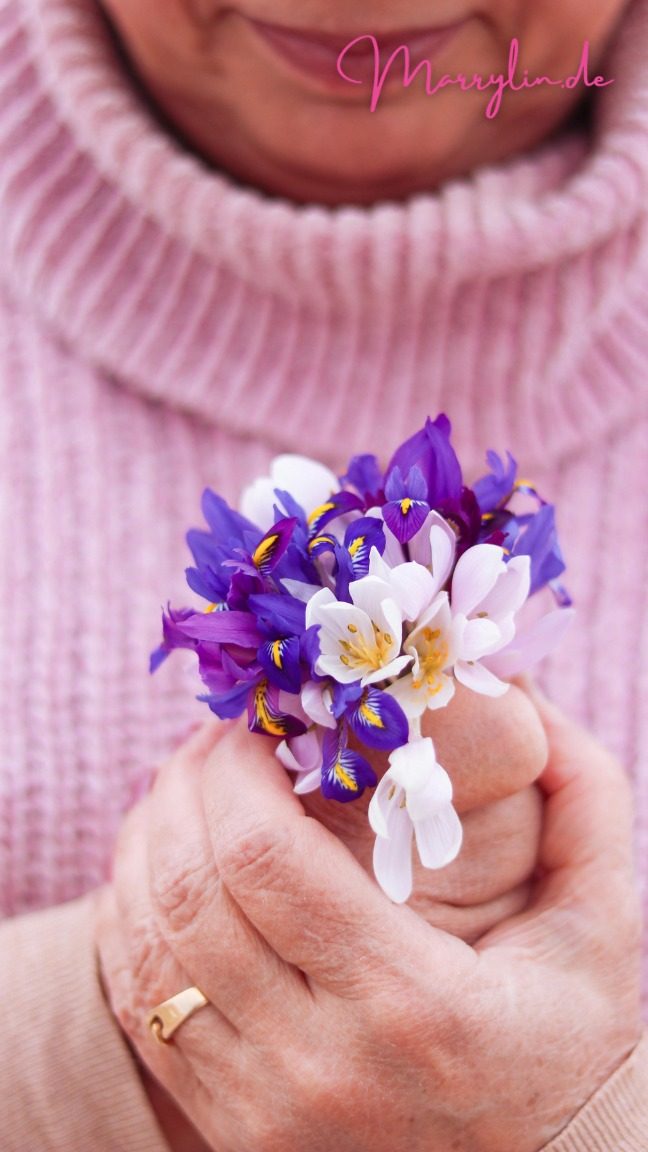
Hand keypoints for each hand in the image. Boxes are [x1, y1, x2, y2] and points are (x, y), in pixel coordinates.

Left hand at [96, 696, 641, 1151]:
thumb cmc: (565, 1049)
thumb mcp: (602, 930)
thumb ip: (588, 803)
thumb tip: (531, 700)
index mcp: (412, 1005)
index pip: (265, 857)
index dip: (235, 769)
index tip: (255, 725)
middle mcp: (318, 1064)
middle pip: (188, 891)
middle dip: (181, 787)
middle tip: (212, 742)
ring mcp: (260, 1108)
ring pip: (144, 948)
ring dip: (143, 845)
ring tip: (178, 789)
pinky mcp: (229, 1130)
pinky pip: (138, 1009)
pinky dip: (127, 921)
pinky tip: (156, 869)